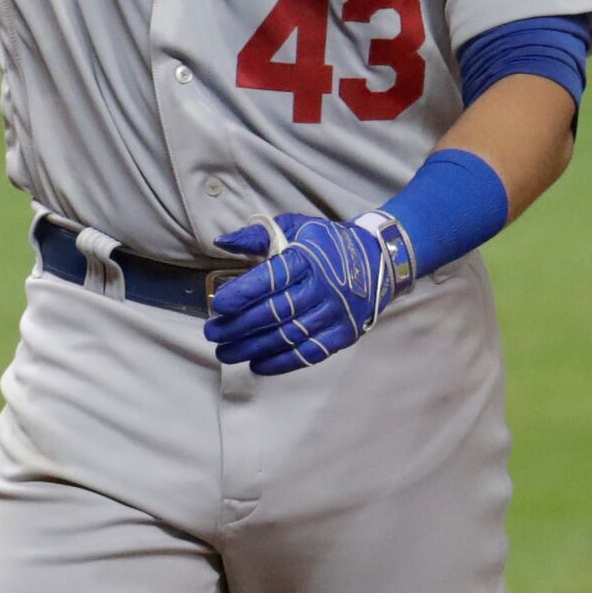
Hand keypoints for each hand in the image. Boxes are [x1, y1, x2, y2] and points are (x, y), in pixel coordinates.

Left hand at [204, 212, 412, 375]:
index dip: (243, 293)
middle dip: (239, 325)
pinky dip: (283, 362)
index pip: (271, 279)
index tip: (217, 304)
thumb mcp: (294, 227)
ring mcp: (335, 314)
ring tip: (225, 352)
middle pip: (275, 312)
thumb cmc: (326, 242)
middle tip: (213, 333)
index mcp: (306, 259)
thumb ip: (256, 236)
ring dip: (254, 347)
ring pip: (289, 336)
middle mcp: (322, 288)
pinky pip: (311, 353)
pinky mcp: (344, 334)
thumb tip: (221, 242)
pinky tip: (257, 365)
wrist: (378, 259)